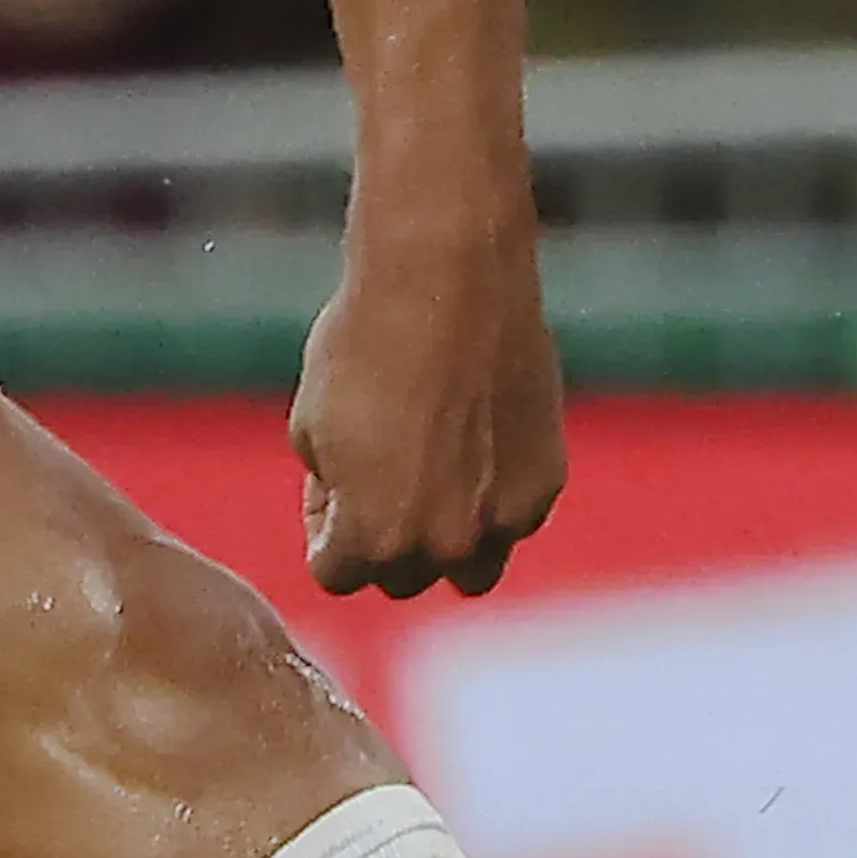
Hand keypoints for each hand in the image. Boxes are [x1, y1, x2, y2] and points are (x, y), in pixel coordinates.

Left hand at [291, 207, 561, 597]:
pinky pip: (513, 520)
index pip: (337, 574)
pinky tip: (475, 440)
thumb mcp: (310, 427)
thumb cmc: (365, 344)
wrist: (448, 279)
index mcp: (375, 539)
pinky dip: (493, 497)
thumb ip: (332, 494)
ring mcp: (504, 519)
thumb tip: (352, 514)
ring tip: (435, 473)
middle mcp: (444, 545)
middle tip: (383, 470)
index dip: (325, 524)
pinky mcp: (546, 482)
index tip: (333, 480)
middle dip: (386, 536)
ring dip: (448, 537)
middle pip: (404, 578)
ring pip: (472, 568)